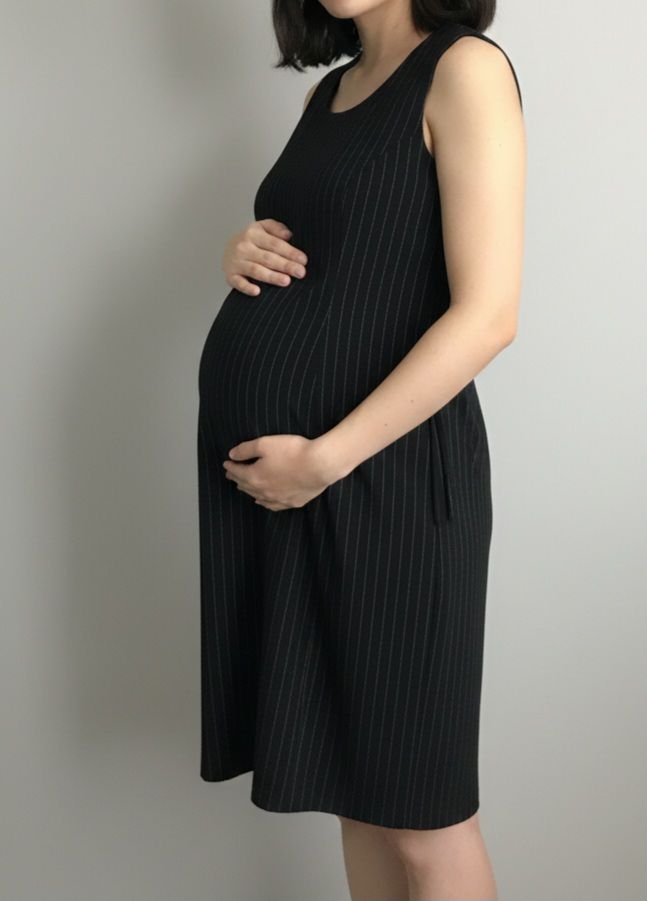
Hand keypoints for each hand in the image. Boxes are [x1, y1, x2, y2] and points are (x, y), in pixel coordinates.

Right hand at [222, 219, 307, 296]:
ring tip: (286, 281)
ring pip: (256, 270)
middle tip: (300, 272)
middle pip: (267, 258)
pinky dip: (246, 287)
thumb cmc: (253, 240)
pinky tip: (257, 291)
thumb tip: (289, 235)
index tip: (303, 260)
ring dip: (271, 276)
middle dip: (285, 265)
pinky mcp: (230, 276)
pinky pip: (238, 283)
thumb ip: (276, 228)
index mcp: (253, 233)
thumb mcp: (263, 228)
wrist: (228, 249)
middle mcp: (243, 247)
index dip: (290, 252)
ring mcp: (236, 262)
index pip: (275, 244)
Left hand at [222, 433, 339, 510]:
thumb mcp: (265, 443)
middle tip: (231, 474)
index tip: (226, 463)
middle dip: (236, 478)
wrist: (320, 465)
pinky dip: (264, 502)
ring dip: (248, 490)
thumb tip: (232, 455)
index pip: (237, 472)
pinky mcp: (292, 502)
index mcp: (254, 477)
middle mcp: (263, 492)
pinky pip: (272, 505)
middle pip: (245, 485)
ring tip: (242, 486)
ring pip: (257, 497)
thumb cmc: (293, 451)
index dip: (230, 466)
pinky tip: (261, 501)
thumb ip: (245, 449)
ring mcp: (278, 499)